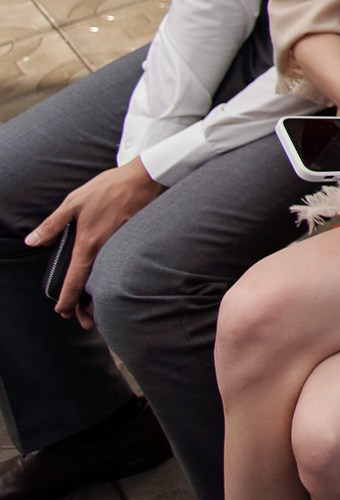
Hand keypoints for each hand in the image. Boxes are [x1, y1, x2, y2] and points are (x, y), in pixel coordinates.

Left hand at [23, 157, 163, 326]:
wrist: (146, 178)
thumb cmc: (110, 188)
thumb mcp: (74, 202)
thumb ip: (52, 224)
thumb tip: (33, 241)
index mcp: (88, 243)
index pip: (74, 279)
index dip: (66, 299)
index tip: (62, 311)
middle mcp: (106, 249)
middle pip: (94, 287)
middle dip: (86, 308)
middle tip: (81, 321)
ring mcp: (122, 247)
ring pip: (109, 279)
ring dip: (101, 298)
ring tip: (96, 310)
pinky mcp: (135, 241)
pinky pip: (121, 267)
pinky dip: (114, 280)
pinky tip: (112, 282)